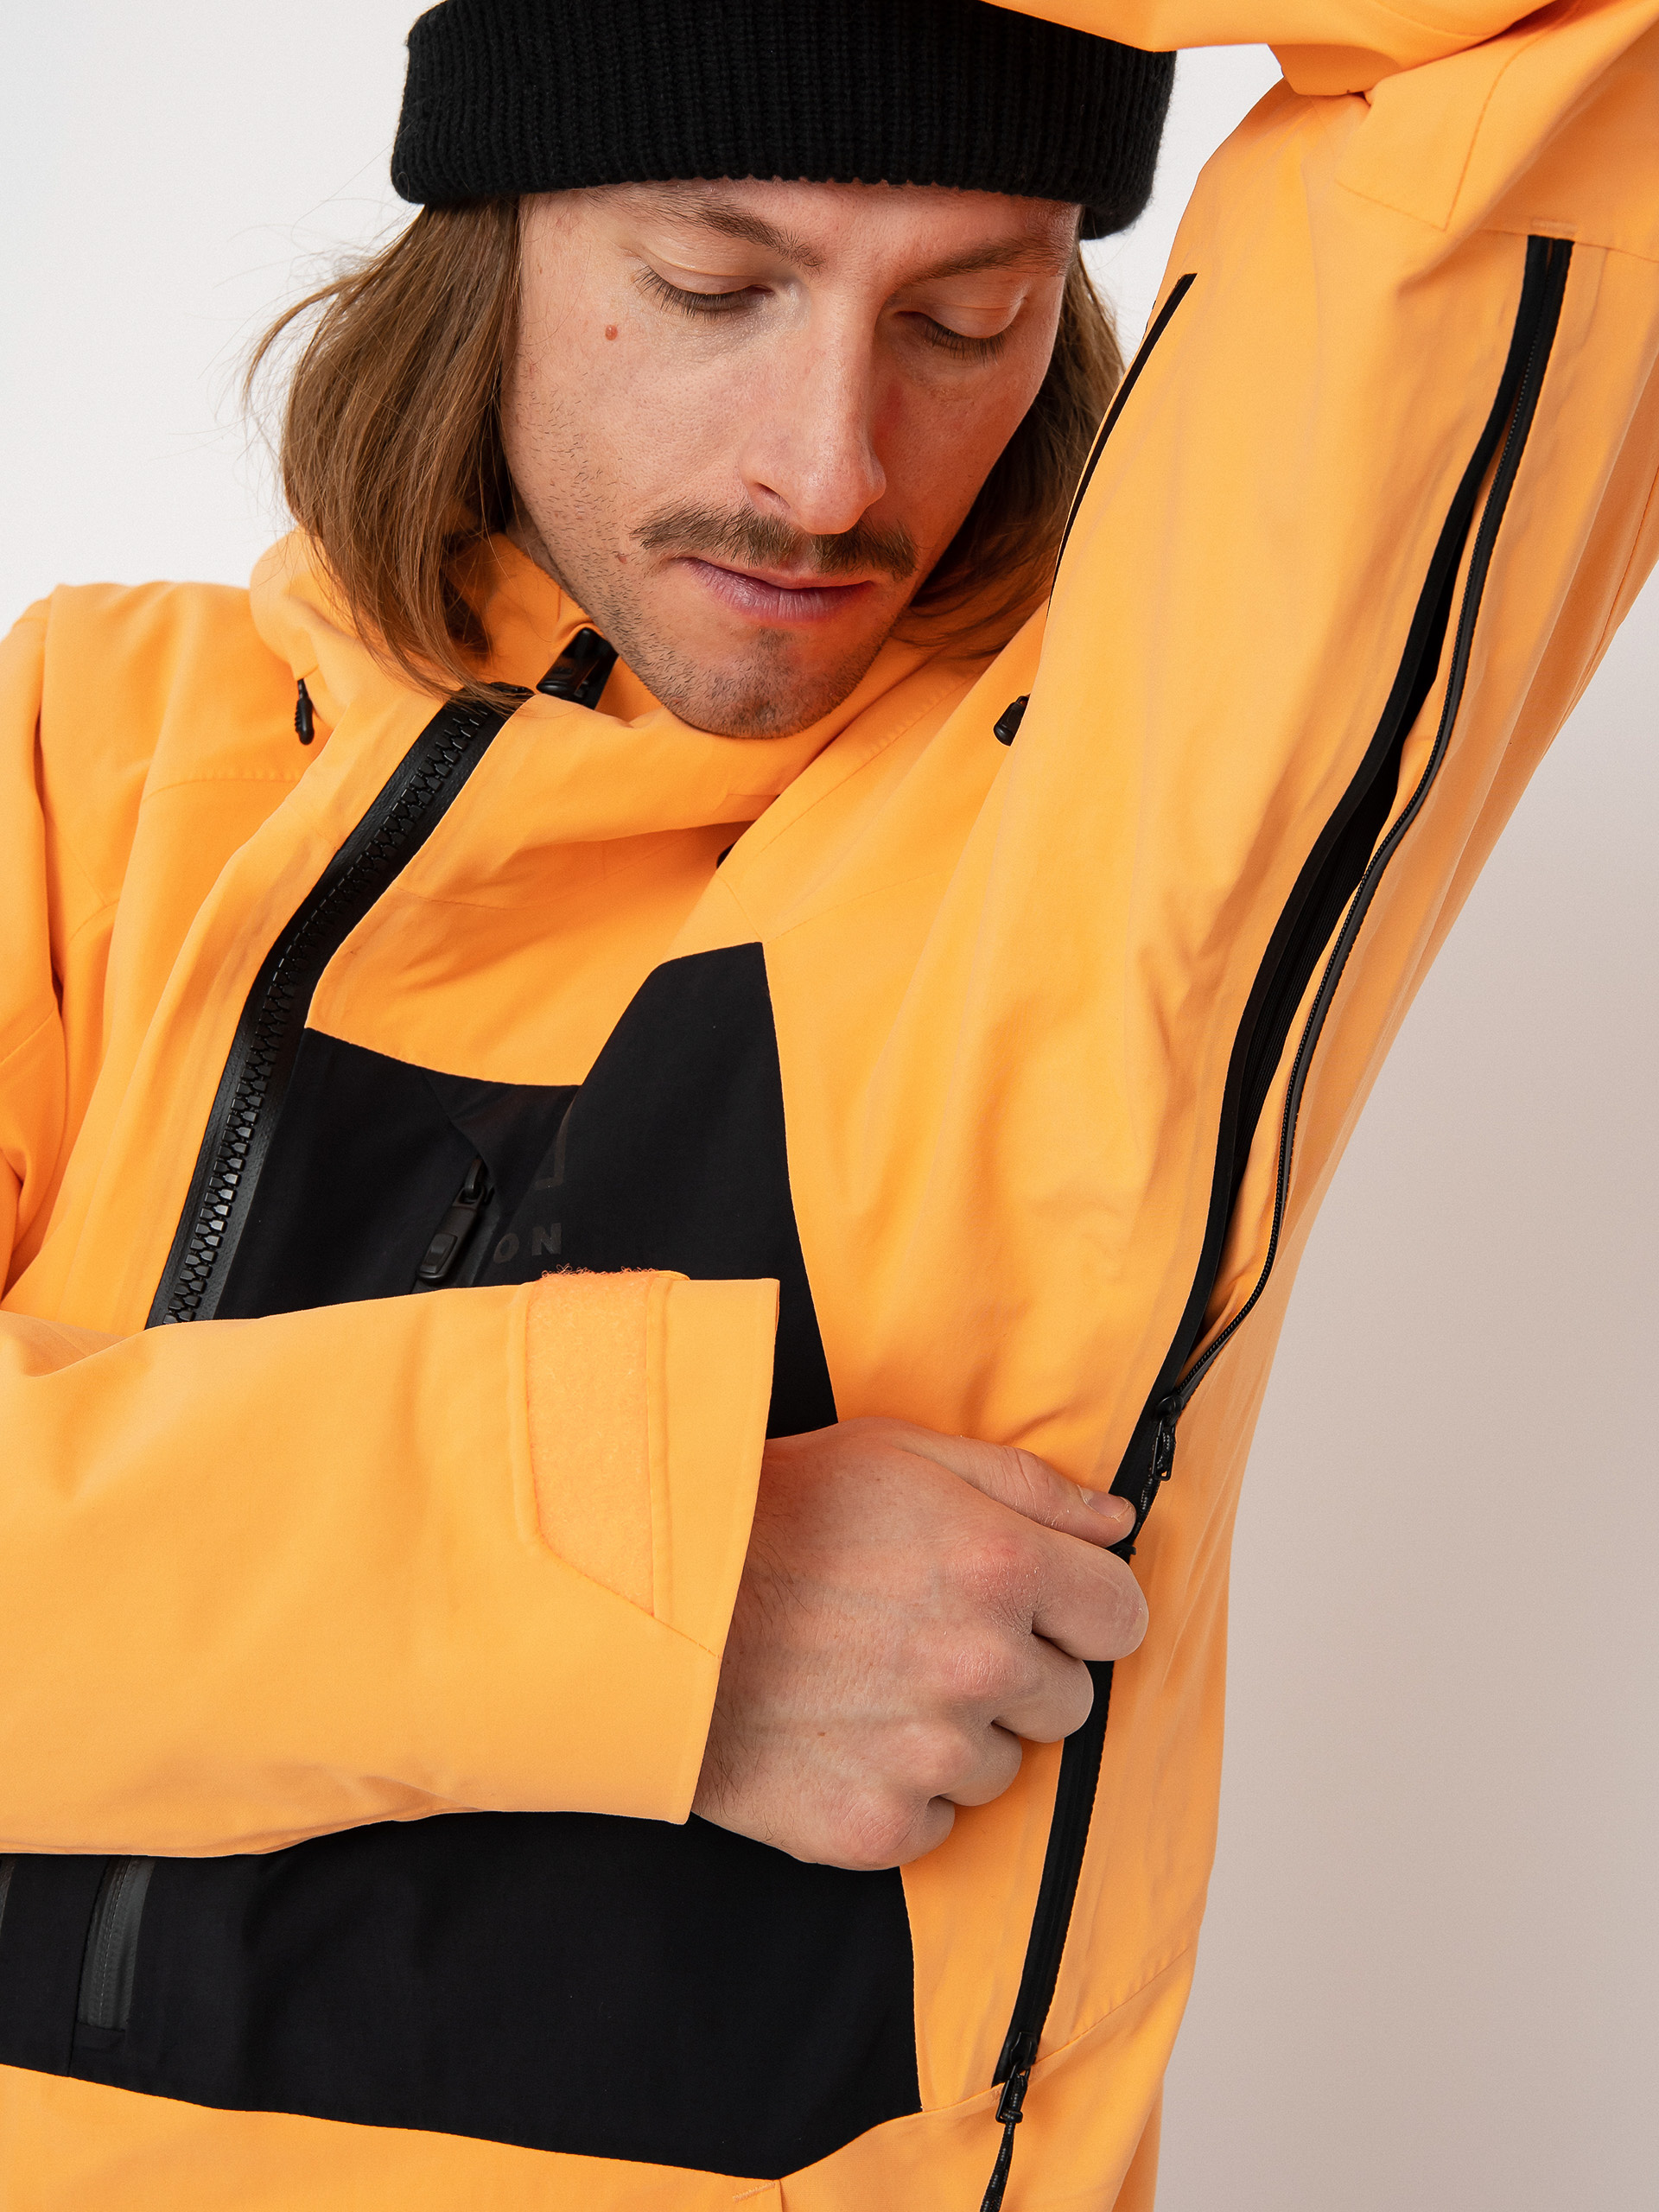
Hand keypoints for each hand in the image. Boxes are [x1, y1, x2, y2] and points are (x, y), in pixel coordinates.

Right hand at [692, 1416, 1147, 1868]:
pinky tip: (844, 1733)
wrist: (648, 1607)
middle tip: (933, 1637)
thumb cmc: (771, 1514)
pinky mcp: (874, 1825)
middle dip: (1019, 1671)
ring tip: (874, 1681)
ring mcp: (928, 1755)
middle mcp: (979, 1666)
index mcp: (999, 1566)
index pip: (1122, 1617)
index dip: (1084, 1609)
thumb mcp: (900, 1453)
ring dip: (959, 1733)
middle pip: (1069, 1700)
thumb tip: (1116, 1522)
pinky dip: (902, 1789)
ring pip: (1003, 1767)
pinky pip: (937, 1823)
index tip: (1044, 1607)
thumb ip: (1028, 1486)